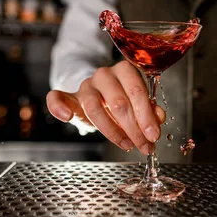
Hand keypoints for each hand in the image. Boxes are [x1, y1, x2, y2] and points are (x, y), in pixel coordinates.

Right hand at [46, 60, 164, 155]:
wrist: (99, 95)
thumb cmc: (121, 99)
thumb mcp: (137, 103)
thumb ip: (149, 109)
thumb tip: (159, 117)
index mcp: (125, 70)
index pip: (137, 92)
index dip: (146, 116)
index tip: (154, 135)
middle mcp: (104, 74)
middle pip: (119, 102)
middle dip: (134, 129)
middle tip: (144, 145)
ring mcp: (86, 85)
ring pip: (95, 107)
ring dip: (112, 131)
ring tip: (126, 144)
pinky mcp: (70, 96)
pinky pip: (57, 98)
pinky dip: (58, 106)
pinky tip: (66, 117)